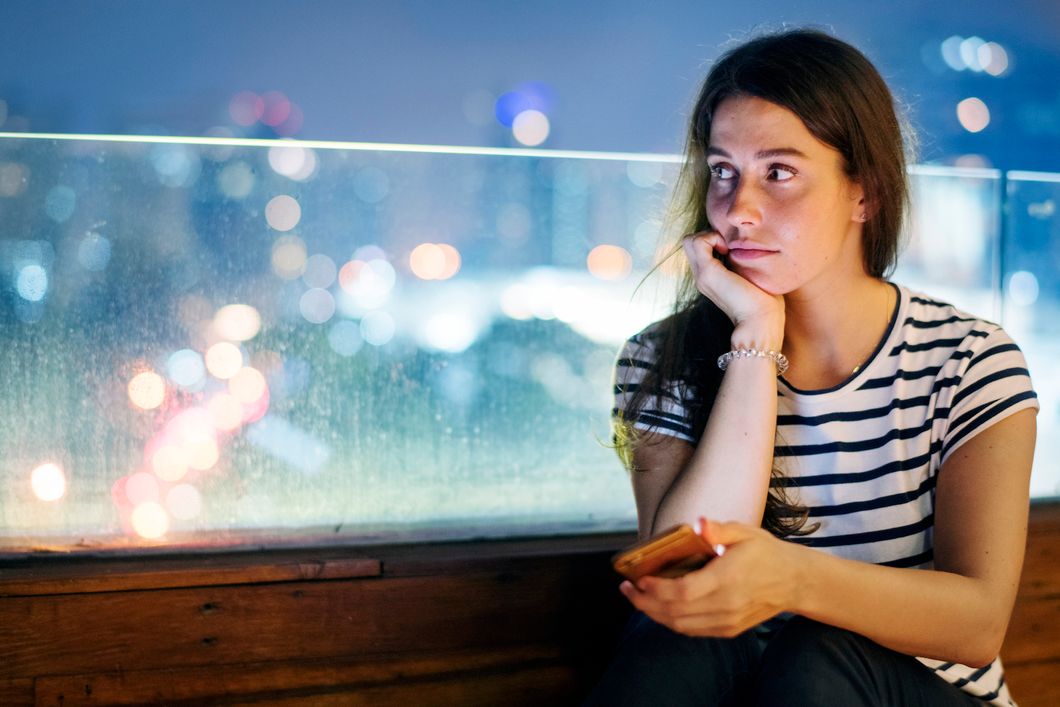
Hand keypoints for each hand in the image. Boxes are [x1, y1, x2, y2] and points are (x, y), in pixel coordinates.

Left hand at [618, 517, 800, 637]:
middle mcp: (726, 605)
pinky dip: (671, 621)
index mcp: (727, 579)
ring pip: (681, 625)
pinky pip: (692, 631)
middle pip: (675, 612)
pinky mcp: (729, 630)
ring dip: (654, 614)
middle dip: (645, 602)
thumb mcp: (744, 532)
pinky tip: (659, 608)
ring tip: (637, 598)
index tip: (638, 578)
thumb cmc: (766, 553)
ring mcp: (727, 621)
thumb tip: (698, 522)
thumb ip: (718, 529)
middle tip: (626, 588)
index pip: (683, 592)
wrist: (794, 581)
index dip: (656, 589)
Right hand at [682, 232, 783, 347]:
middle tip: (729, 244)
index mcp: (711, 279)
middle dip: (709, 235)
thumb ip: (747, 266)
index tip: (734, 247)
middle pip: (691, 243)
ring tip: (728, 247)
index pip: (699, 249)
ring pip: (690, 240)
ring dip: (709, 235)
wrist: (760, 323)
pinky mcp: (707, 273)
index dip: (713, 240)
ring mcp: (702, 276)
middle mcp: (702, 277)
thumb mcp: (753, 279)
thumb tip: (757, 251)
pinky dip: (712, 237)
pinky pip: (697, 241)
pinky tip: (728, 249)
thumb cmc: (765, 304)